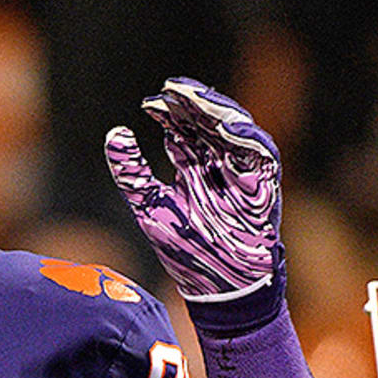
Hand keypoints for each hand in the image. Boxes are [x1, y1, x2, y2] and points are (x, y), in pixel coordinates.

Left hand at [105, 77, 282, 324]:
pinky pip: (260, 153)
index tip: (150, 103)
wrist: (216, 287)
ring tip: (195, 99)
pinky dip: (246, 137)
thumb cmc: (185, 251)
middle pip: (206, 125)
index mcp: (193, 170)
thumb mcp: (148, 206)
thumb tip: (113, 133)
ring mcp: (242, 174)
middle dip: (191, 105)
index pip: (183, 131)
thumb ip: (132, 172)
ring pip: (234, 131)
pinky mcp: (264, 186)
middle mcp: (218, 167)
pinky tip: (225, 124)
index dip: (170, 114)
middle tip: (171, 90)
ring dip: (216, 112)